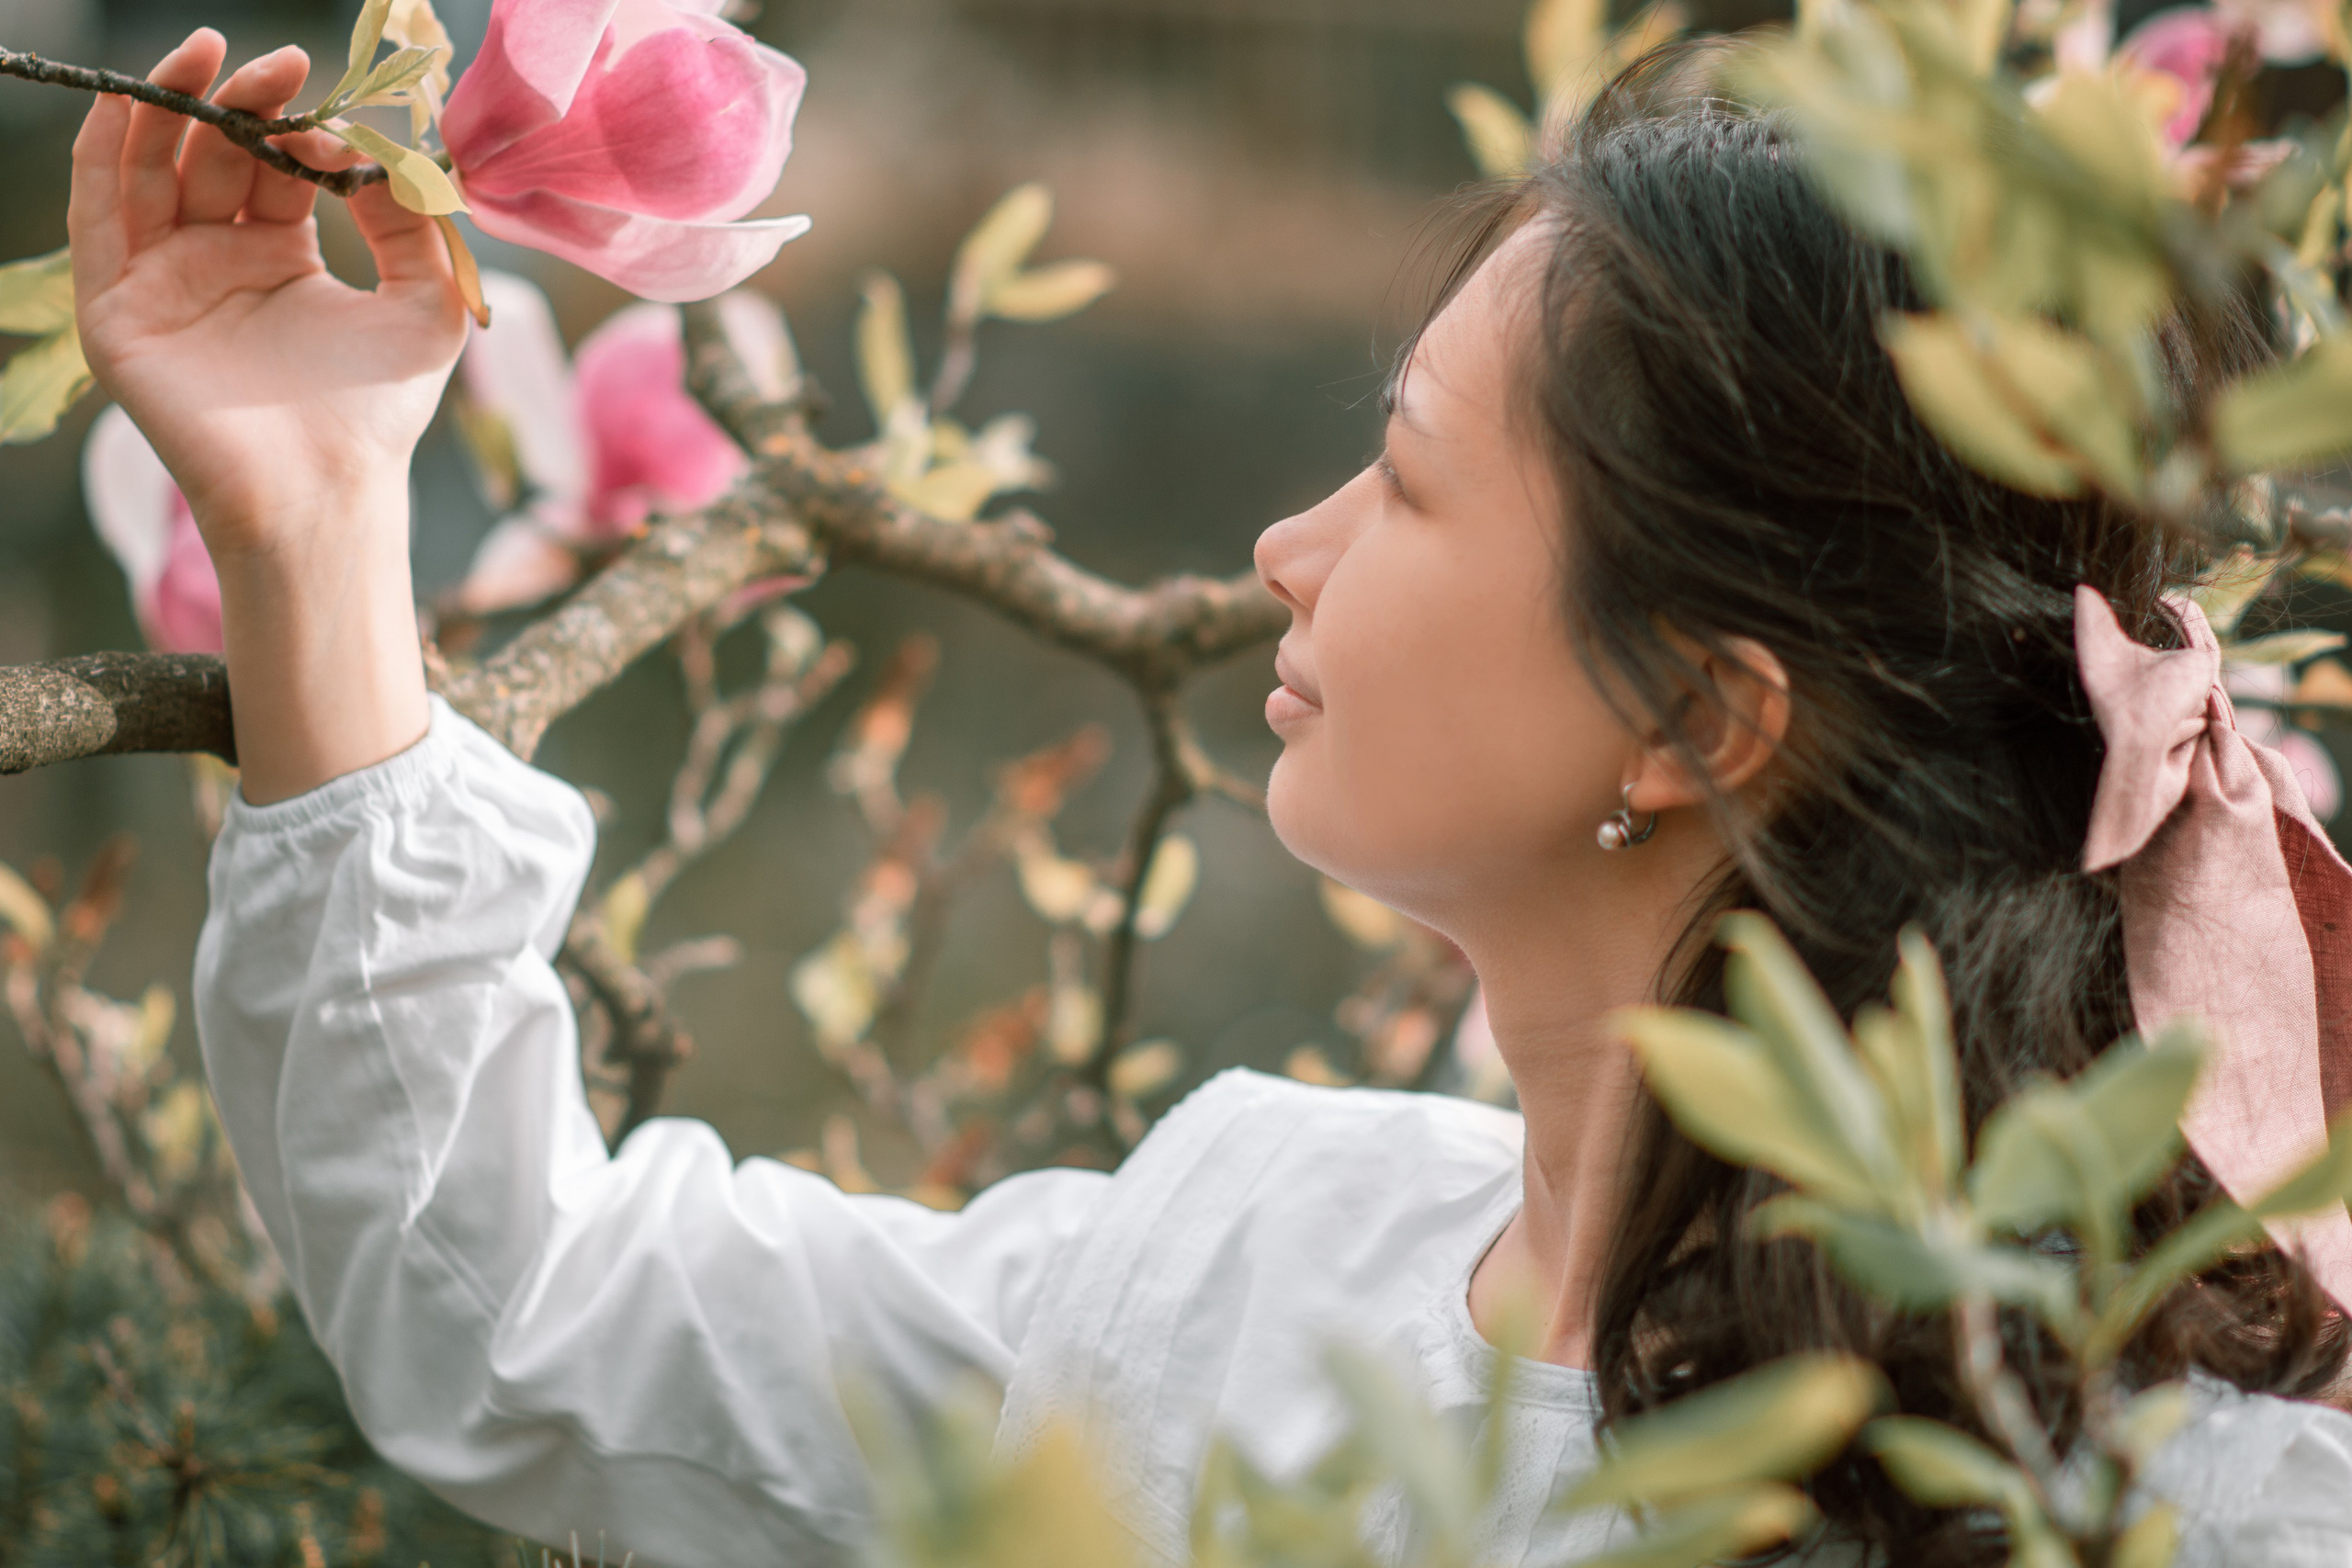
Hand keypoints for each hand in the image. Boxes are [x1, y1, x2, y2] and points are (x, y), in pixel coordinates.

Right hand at [68, 29, 467, 556]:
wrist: (325, 490)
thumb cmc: (378, 413)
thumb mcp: (426, 303)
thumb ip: (415, 224)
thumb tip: (388, 152)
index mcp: (280, 260)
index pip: (273, 167)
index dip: (294, 126)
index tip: (324, 99)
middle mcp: (216, 263)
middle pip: (210, 157)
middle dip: (239, 104)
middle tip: (276, 62)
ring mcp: (162, 283)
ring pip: (148, 169)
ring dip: (168, 105)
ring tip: (205, 55)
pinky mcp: (118, 309)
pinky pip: (100, 213)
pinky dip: (109, 151)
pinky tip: (134, 104)